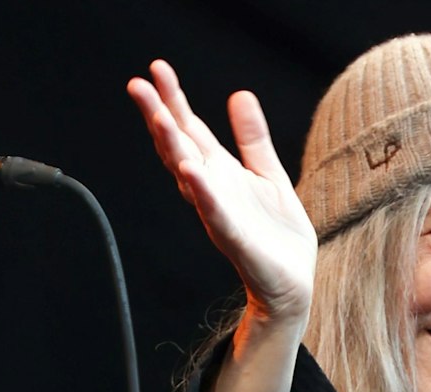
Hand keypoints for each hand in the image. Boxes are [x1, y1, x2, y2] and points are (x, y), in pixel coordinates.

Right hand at [127, 59, 315, 322]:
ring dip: (172, 147)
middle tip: (137, 85)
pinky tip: (191, 171)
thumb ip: (252, 138)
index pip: (190, 130)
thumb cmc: (277, 234)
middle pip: (179, 147)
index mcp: (220, 173)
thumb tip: (239, 94)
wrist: (293, 283)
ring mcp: (219, 213)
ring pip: (189, 176)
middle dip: (159, 116)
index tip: (157, 69)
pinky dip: (203, 192)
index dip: (174, 100)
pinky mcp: (235, 238)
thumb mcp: (268, 174)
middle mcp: (212, 190)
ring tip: (159, 118)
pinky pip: (214, 212)